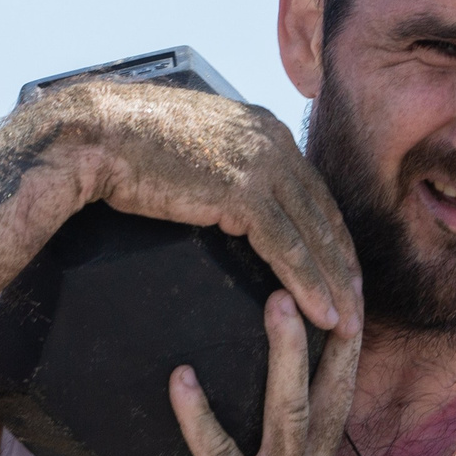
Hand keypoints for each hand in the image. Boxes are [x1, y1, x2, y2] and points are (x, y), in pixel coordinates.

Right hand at [60, 81, 360, 337]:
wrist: (95, 134)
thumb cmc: (128, 145)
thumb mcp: (193, 151)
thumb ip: (222, 168)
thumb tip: (223, 195)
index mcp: (263, 130)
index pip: (313, 192)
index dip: (331, 237)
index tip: (344, 272)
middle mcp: (272, 142)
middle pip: (324, 214)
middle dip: (345, 266)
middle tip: (359, 307)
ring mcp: (260, 164)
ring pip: (314, 235)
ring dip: (336, 285)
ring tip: (350, 325)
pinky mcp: (241, 191)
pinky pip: (287, 249)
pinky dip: (310, 285)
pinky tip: (324, 315)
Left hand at [150, 291, 364, 455]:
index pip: (333, 396)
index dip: (340, 347)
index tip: (344, 296)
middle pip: (331, 387)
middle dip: (334, 331)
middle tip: (331, 273)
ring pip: (292, 408)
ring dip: (286, 353)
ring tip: (277, 300)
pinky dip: (199, 418)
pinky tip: (179, 380)